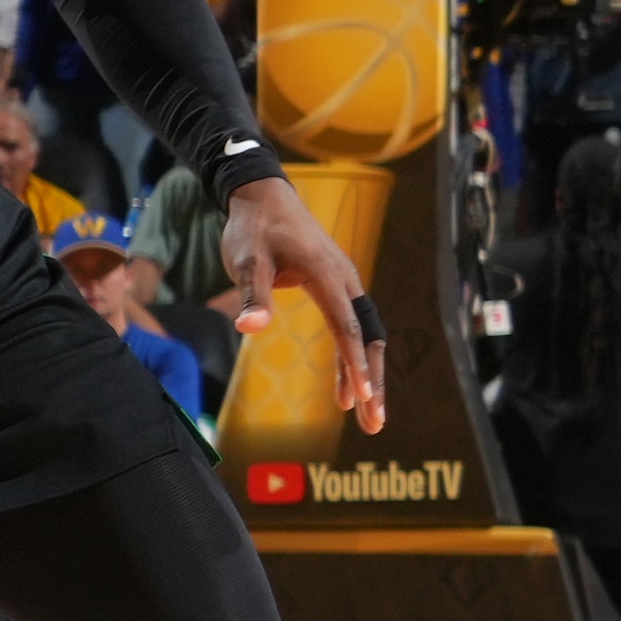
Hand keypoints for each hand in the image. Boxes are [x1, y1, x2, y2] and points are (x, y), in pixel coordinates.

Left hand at [220, 179, 384, 432]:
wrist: (263, 198)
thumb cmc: (253, 228)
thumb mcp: (245, 259)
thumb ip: (253, 295)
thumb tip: (249, 330)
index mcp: (329, 276)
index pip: (348, 328)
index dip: (356, 364)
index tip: (363, 398)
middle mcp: (346, 283)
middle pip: (370, 339)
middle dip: (373, 382)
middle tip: (375, 422)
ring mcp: (345, 287)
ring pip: (367, 338)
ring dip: (369, 377)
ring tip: (368, 416)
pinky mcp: (337, 291)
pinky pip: (353, 331)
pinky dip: (353, 362)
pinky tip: (347, 391)